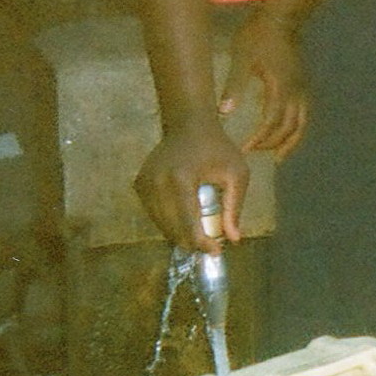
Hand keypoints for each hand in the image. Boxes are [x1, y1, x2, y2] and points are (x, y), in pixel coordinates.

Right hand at [134, 117, 249, 248]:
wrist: (190, 124)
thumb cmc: (217, 148)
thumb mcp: (236, 174)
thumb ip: (234, 207)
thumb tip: (233, 239)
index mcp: (180, 179)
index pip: (188, 223)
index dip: (201, 243)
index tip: (216, 251)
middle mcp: (156, 182)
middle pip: (172, 228)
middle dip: (192, 242)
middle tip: (210, 245)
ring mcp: (144, 183)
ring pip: (161, 224)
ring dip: (179, 234)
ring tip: (200, 234)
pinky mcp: (139, 184)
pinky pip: (153, 213)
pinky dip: (168, 221)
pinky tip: (184, 219)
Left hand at [219, 6, 307, 160]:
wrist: (282, 17)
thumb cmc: (258, 36)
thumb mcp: (241, 58)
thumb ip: (234, 85)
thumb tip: (224, 112)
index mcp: (280, 88)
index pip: (272, 122)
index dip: (260, 138)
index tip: (245, 148)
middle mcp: (295, 92)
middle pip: (288, 127)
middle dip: (272, 143)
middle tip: (255, 152)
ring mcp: (302, 88)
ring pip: (301, 124)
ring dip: (290, 142)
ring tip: (278, 156)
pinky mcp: (303, 84)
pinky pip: (304, 114)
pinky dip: (296, 129)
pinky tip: (287, 133)